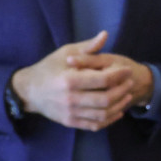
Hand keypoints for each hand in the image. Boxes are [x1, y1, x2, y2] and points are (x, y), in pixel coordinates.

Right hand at [12, 31, 136, 130]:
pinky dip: (109, 120)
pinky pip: (94, 125)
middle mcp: (70, 99)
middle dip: (122, 91)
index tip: (127, 70)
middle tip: (130, 83)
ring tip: (127, 96)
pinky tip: (117, 111)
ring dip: (118, 106)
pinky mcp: (70, 122)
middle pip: (105, 99)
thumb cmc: (48, 68)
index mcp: (69, 80)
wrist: (29, 90)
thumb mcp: (65, 52)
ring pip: (102, 114)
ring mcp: (70, 113)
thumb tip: (105, 35)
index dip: (118, 75)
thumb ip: (87, 47)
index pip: (102, 80)